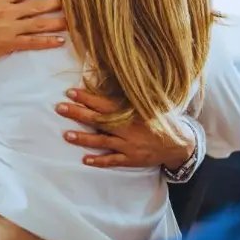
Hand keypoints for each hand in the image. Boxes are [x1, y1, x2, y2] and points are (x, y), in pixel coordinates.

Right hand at [0, 0, 65, 86]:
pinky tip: (60, 40)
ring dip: (57, 21)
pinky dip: (47, 41)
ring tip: (72, 19)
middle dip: (55, 1)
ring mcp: (9, 29)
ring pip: (38, 23)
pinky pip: (33, 42)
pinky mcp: (9, 45)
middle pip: (36, 5)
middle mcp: (5, 13)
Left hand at [56, 88, 194, 169]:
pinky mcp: (131, 159)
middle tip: (60, 108)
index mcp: (132, 112)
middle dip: (78, 114)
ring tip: (66, 135)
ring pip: (102, 141)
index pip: (105, 104)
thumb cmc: (161, 120)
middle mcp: (128, 128)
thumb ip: (130, 97)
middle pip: (99, 120)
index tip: (71, 92)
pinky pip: (113, 161)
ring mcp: (129, 145)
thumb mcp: (149, 104)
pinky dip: (99, 161)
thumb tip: (112, 79)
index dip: (87, 98)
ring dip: (84, 138)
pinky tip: (85, 160)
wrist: (180, 144)